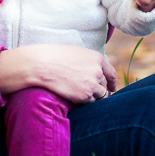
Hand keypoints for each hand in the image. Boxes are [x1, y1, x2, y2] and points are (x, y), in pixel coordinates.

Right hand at [0, 45, 116, 103]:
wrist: (42, 65)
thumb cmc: (55, 57)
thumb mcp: (76, 53)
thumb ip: (88, 62)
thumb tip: (95, 71)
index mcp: (97, 58)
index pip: (111, 72)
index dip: (112, 81)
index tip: (112, 87)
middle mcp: (98, 71)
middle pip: (105, 85)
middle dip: (101, 90)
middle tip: (93, 94)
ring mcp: (92, 84)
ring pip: (100, 95)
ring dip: (94, 97)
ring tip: (82, 96)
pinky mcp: (85, 95)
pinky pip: (91, 102)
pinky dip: (85, 102)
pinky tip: (76, 98)